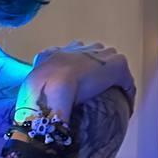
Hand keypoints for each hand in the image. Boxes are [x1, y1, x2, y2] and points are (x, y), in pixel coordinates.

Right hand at [19, 41, 135, 118]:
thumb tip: (33, 104)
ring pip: (112, 66)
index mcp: (57, 53)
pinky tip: (126, 108)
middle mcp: (79, 48)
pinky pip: (126, 82)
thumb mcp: (29, 89)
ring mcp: (99, 56)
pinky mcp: (115, 67)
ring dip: (114, 81)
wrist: (50, 89)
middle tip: (97, 93)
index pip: (71, 55)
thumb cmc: (36, 93)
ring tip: (115, 99)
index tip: (78, 86)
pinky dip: (127, 95)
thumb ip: (35, 91)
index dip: (76, 69)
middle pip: (94, 55)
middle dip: (98, 70)